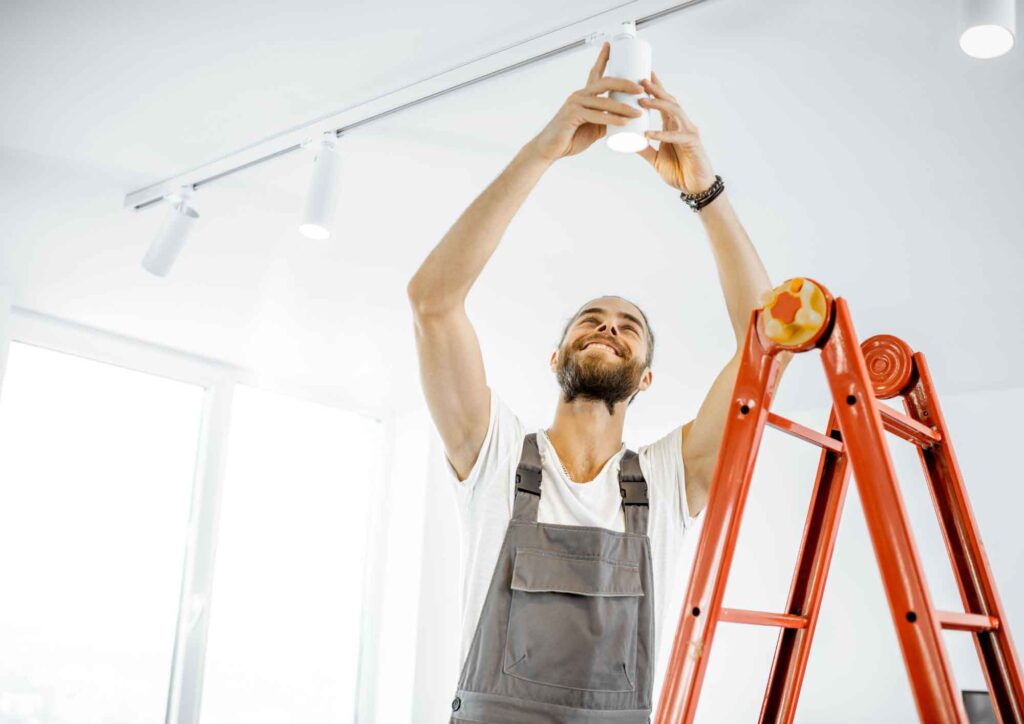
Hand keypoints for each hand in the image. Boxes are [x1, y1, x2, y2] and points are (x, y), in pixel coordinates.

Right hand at [525, 41, 644, 162]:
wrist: (551, 149)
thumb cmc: (570, 138)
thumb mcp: (593, 127)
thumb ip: (606, 121)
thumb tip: (624, 121)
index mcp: (584, 95)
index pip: (595, 72)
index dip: (603, 57)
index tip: (611, 45)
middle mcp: (579, 95)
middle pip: (605, 82)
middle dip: (625, 83)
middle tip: (641, 89)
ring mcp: (575, 103)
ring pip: (604, 101)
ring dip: (624, 107)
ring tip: (638, 112)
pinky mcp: (572, 115)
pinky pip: (597, 115)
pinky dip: (612, 119)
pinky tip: (624, 122)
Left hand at [636, 71, 716, 193]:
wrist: (694, 187)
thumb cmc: (679, 171)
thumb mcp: (656, 159)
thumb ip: (644, 150)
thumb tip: (628, 143)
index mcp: (673, 126)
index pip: (664, 103)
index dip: (655, 89)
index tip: (643, 75)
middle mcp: (682, 124)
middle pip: (669, 101)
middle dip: (655, 90)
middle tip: (640, 80)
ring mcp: (688, 132)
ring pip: (674, 112)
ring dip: (658, 105)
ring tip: (642, 100)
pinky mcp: (692, 143)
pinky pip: (676, 136)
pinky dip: (662, 134)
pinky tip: (649, 134)